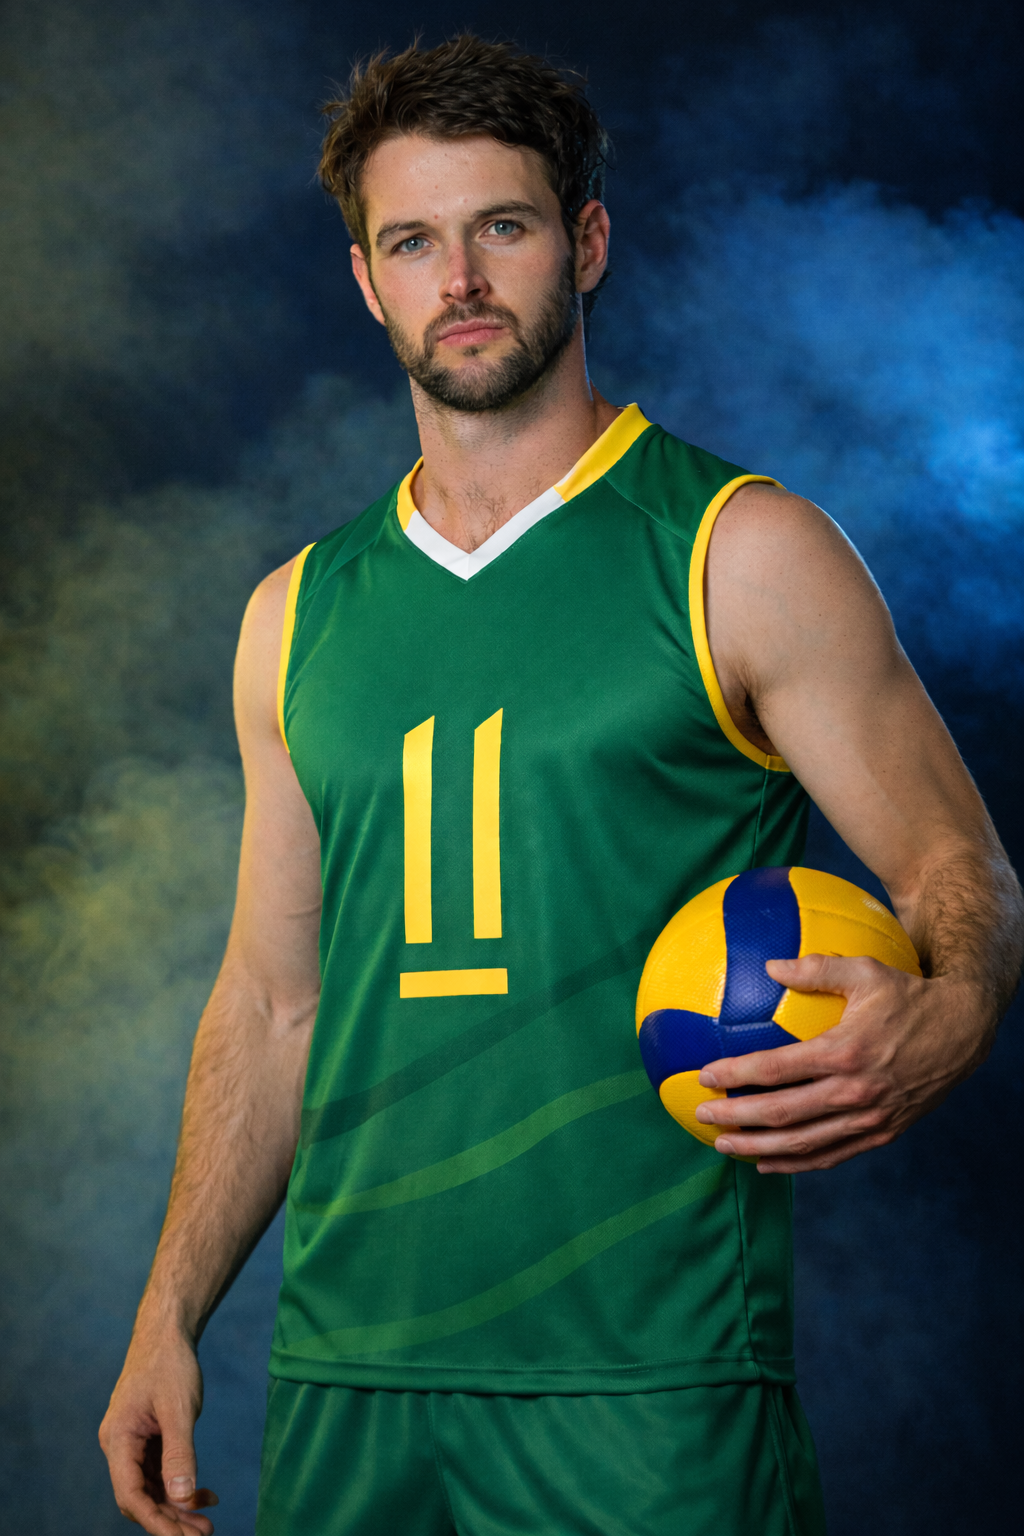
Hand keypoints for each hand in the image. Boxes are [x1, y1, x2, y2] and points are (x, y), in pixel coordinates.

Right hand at [99, 1327, 218, 1534]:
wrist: (167, 1331)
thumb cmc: (170, 1363)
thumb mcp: (179, 1409)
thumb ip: (180, 1454)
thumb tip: (182, 1500)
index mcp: (118, 1439)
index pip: (131, 1495)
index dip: (156, 1522)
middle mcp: (118, 1445)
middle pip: (140, 1497)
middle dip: (170, 1520)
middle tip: (204, 1535)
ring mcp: (131, 1443)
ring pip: (151, 1488)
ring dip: (177, 1508)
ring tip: (206, 1524)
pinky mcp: (146, 1438)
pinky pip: (159, 1472)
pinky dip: (180, 1486)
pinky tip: (205, 1495)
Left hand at [694, 953, 995, 1172]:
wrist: (964, 1031)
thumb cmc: (909, 995)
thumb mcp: (866, 971)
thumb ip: (816, 967)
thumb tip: (768, 965)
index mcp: (845, 1052)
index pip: (777, 1069)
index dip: (736, 1075)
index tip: (704, 1076)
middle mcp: (856, 1092)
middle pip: (783, 1115)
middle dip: (736, 1119)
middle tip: (703, 1117)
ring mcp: (870, 1118)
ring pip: (804, 1144)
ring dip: (759, 1149)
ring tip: (725, 1146)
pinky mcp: (883, 1134)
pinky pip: (832, 1155)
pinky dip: (797, 1164)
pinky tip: (769, 1162)